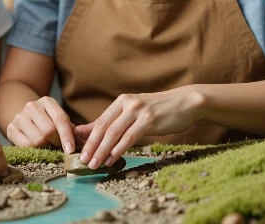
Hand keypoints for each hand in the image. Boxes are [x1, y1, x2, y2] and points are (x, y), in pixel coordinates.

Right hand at [6, 96, 76, 153]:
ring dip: (46, 148)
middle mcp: (32, 106)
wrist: (23, 116)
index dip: (67, 136)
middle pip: (49, 131)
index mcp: (47, 101)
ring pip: (38, 141)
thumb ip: (71, 129)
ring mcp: (20, 117)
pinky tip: (38, 148)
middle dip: (57, 143)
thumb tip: (82, 142)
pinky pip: (26, 146)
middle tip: (59, 147)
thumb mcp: (58, 119)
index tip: (71, 150)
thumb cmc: (47, 120)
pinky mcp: (11, 129)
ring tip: (48, 146)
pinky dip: (35, 151)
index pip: (60, 119)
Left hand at [78, 88, 204, 169]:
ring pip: (114, 133)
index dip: (87, 138)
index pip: (100, 121)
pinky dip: (119, 149)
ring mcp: (138, 111)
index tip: (77, 151)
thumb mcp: (136, 113)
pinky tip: (112, 159)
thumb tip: (93, 133)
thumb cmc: (161, 111)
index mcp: (122, 102)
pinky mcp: (150, 119)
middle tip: (82, 161)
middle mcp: (127, 104)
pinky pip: (130, 136)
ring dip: (102, 150)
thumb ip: (117, 122)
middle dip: (91, 146)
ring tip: (94, 163)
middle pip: (104, 127)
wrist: (186, 102)